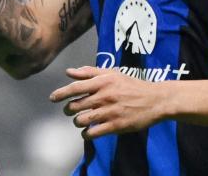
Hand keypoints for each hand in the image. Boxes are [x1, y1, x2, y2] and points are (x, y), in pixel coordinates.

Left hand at [49, 66, 165, 138]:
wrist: (155, 100)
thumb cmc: (131, 85)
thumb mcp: (112, 74)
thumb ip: (90, 72)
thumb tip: (69, 72)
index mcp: (103, 82)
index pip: (76, 87)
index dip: (61, 93)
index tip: (52, 98)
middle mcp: (105, 96)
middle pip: (76, 105)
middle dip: (69, 110)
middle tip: (70, 110)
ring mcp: (110, 112)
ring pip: (82, 120)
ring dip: (77, 122)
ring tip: (81, 120)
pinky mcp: (116, 125)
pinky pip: (93, 132)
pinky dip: (86, 134)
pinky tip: (88, 131)